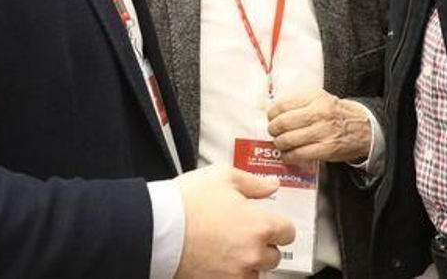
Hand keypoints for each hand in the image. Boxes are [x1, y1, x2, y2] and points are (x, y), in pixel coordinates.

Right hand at [173, 165, 294, 278]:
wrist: (158, 227)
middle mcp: (252, 254)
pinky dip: (230, 273)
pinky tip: (217, 259)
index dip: (278, 224)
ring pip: (254, 272)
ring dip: (247, 262)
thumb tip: (271, 185)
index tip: (270, 222)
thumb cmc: (187, 201)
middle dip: (262, 245)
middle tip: (244, 233)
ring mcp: (235, 274)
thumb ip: (253, 182)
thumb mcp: (222, 176)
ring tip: (227, 247)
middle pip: (274, 256)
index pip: (287, 232)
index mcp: (259, 226)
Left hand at [267, 89, 372, 165]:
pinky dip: (288, 157)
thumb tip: (271, 110)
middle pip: (283, 123)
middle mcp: (319, 112)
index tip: (271, 118)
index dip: (272, 114)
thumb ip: (298, 103)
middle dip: (273, 130)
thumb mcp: (320, 99)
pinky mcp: (326, 149)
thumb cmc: (337, 113)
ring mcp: (322, 132)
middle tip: (274, 133)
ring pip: (289, 140)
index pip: (282, 105)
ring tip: (280, 144)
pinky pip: (299, 155)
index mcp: (315, 97)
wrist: (364, 128)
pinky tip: (288, 156)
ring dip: (279, 144)